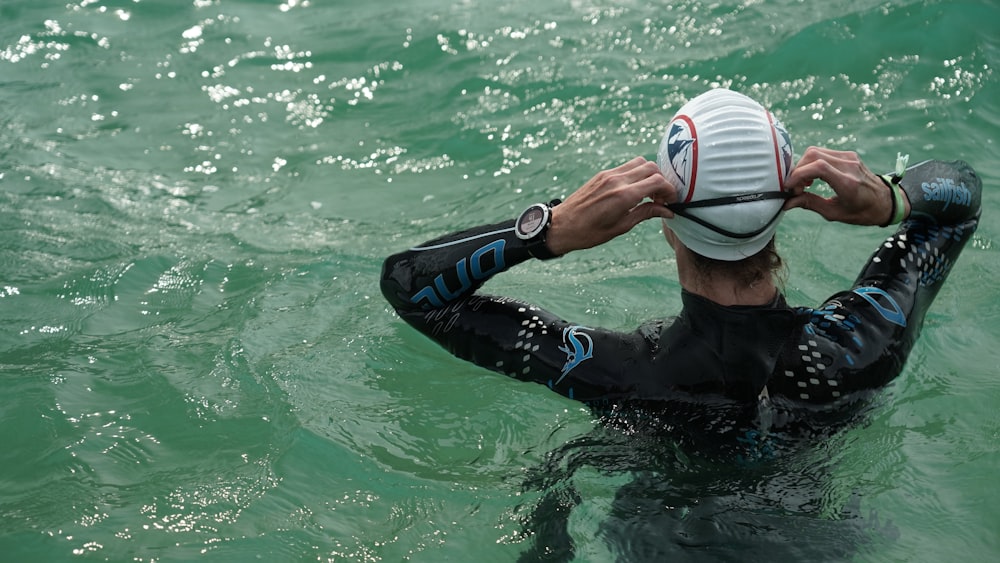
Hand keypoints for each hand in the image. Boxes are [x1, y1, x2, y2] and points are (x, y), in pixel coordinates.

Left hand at [545, 157, 676, 254]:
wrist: (562, 225)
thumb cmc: (589, 232)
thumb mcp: (621, 226)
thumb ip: (646, 214)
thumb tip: (667, 211)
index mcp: (623, 196)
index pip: (657, 181)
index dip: (670, 190)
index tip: (671, 201)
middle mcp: (617, 180)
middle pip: (652, 167)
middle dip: (662, 180)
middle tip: (661, 198)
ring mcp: (608, 175)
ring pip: (640, 162)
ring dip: (650, 174)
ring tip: (649, 193)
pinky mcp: (602, 174)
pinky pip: (626, 166)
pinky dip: (637, 174)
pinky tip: (635, 190)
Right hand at [783, 147, 908, 224]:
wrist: (885, 201)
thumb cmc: (861, 211)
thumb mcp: (834, 213)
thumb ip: (809, 204)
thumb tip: (787, 203)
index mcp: (847, 183)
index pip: (818, 167)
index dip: (798, 174)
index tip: (789, 187)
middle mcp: (849, 166)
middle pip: (813, 155)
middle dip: (797, 170)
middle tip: (795, 187)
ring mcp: (850, 157)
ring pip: (816, 151)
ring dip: (803, 166)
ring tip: (803, 183)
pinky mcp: (849, 155)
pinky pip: (823, 153)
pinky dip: (812, 163)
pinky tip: (813, 177)